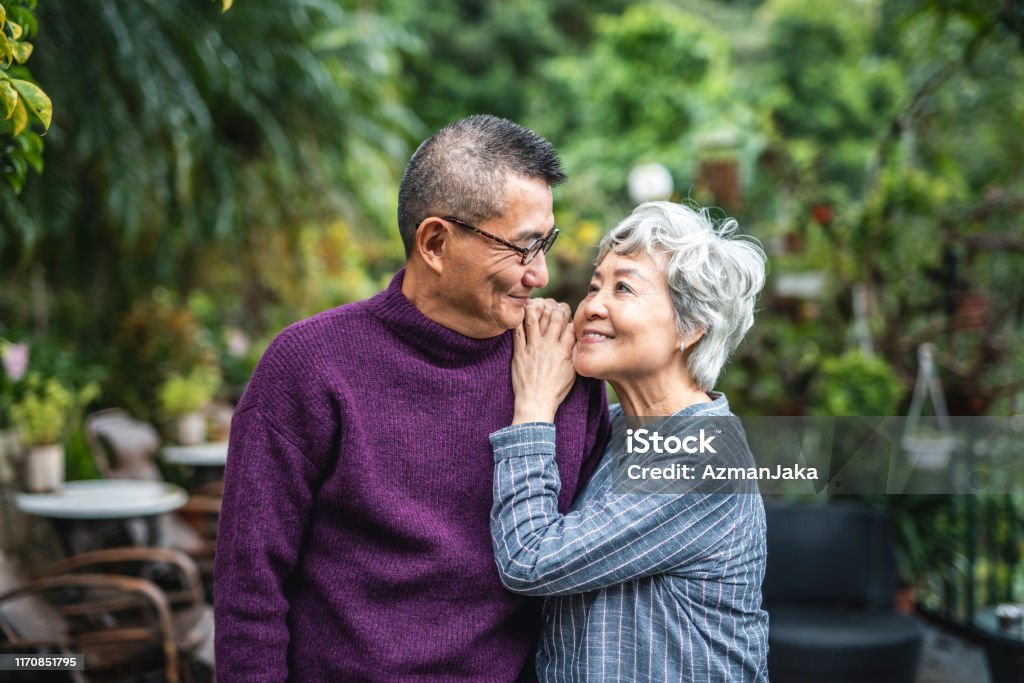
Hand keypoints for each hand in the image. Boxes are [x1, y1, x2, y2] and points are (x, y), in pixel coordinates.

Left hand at [511, 299, 576, 423]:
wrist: (536, 402)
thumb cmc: (555, 390)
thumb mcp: (572, 372)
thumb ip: (574, 354)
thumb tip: (576, 340)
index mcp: (564, 351)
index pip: (570, 325)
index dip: (570, 316)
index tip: (566, 314)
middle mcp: (549, 346)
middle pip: (555, 317)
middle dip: (556, 307)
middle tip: (554, 305)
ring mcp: (533, 348)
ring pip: (534, 319)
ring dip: (536, 308)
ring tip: (536, 304)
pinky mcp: (519, 352)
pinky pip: (517, 331)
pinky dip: (518, 320)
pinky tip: (520, 314)